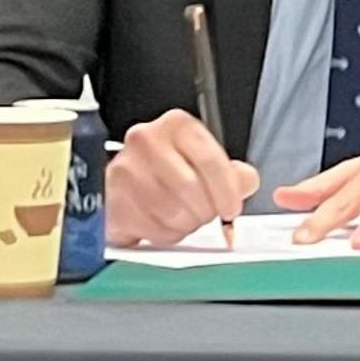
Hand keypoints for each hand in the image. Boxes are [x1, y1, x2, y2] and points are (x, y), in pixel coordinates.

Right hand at [104, 109, 260, 245]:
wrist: (128, 182)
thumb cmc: (171, 171)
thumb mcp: (206, 161)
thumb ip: (234, 173)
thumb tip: (245, 183)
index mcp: (176, 125)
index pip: (209, 159)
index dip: (227, 191)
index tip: (231, 209)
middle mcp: (145, 140)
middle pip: (190, 188)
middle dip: (206, 210)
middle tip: (206, 215)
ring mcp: (124, 170)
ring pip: (172, 212)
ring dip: (187, 224)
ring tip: (185, 218)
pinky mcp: (113, 201)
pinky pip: (153, 230)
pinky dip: (167, 235)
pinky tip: (165, 225)